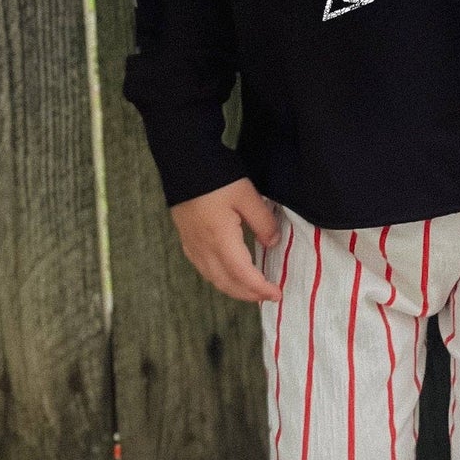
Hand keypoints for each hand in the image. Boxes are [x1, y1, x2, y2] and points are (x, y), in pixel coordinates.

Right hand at [171, 178, 282, 303]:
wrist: (183, 163)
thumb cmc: (216, 177)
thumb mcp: (247, 195)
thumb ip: (263, 222)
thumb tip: (272, 243)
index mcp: (220, 239)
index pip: (242, 275)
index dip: (260, 288)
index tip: (277, 294)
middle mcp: (203, 248)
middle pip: (226, 283)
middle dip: (248, 294)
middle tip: (268, 296)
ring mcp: (192, 245)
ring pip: (213, 278)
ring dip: (234, 288)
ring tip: (252, 290)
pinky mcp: (187, 239)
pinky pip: (203, 269)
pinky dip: (220, 278)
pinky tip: (228, 274)